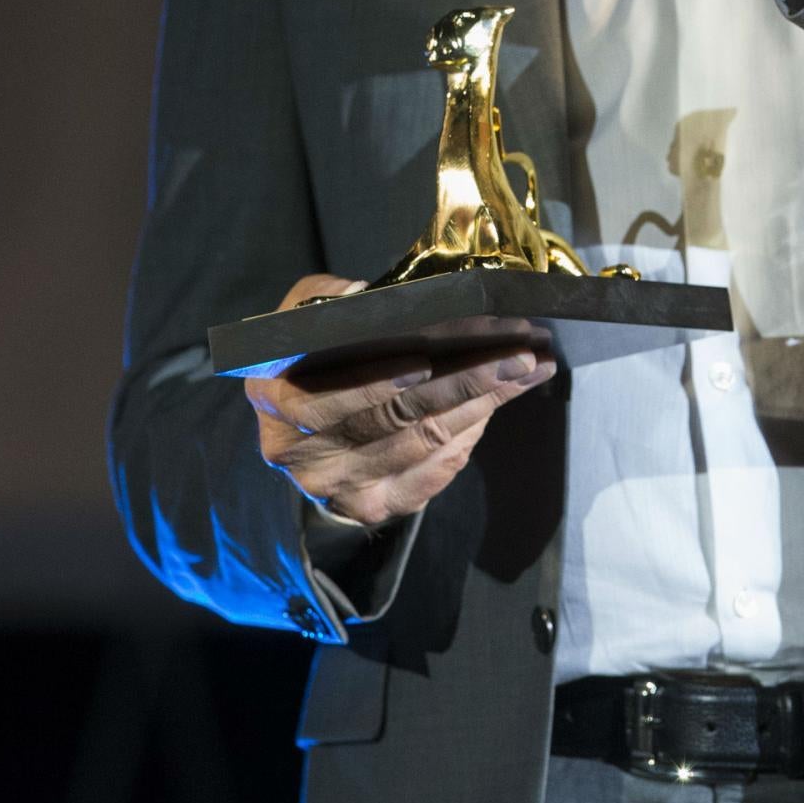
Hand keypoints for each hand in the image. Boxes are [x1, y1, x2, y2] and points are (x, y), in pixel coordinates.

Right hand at [244, 273, 556, 528]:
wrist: (301, 431)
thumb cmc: (310, 354)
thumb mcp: (300, 316)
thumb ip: (323, 300)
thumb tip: (364, 295)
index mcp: (276, 399)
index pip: (328, 400)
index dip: (377, 383)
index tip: (426, 360)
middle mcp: (302, 454)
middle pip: (395, 420)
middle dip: (465, 382)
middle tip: (519, 354)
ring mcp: (338, 488)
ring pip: (424, 445)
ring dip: (484, 404)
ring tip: (527, 369)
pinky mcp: (374, 507)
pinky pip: (433, 474)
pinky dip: (472, 436)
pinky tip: (503, 401)